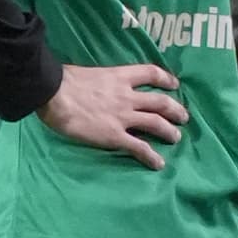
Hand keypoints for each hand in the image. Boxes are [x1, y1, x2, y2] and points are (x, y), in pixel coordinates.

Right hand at [41, 61, 186, 169]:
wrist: (54, 94)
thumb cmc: (63, 80)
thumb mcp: (88, 73)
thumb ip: (100, 81)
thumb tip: (95, 85)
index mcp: (120, 77)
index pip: (150, 73)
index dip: (166, 78)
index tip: (174, 84)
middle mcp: (128, 96)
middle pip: (160, 102)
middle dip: (175, 110)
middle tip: (183, 117)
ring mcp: (123, 117)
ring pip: (156, 123)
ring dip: (169, 131)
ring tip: (176, 137)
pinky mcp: (115, 136)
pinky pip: (139, 147)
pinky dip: (151, 156)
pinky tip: (159, 164)